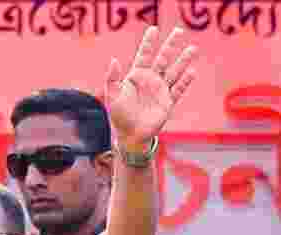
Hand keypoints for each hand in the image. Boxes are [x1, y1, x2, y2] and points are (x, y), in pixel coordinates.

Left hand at [105, 26, 196, 151]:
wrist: (130, 135)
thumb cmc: (119, 115)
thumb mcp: (112, 96)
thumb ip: (112, 79)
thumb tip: (114, 60)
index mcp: (136, 77)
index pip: (144, 55)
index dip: (148, 43)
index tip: (153, 29)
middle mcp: (150, 81)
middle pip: (163, 59)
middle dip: (170, 45)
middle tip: (178, 30)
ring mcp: (160, 90)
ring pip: (174, 71)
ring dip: (183, 60)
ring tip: (192, 48)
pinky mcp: (168, 102)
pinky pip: (178, 89)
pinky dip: (185, 81)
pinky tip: (192, 72)